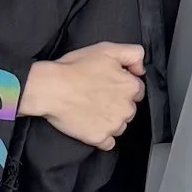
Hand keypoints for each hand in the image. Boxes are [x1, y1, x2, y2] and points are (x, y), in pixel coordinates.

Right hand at [23, 39, 145, 150]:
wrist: (50, 88)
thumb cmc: (74, 68)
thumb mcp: (106, 49)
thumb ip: (133, 54)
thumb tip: (141, 69)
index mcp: (130, 86)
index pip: (137, 90)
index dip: (121, 86)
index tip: (107, 85)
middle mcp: (127, 108)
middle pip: (129, 110)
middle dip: (117, 104)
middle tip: (96, 96)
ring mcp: (114, 125)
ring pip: (120, 126)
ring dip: (109, 121)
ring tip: (90, 110)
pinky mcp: (100, 138)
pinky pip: (108, 143)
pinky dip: (101, 136)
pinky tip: (89, 125)